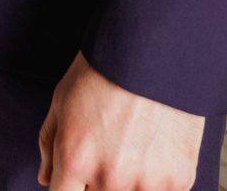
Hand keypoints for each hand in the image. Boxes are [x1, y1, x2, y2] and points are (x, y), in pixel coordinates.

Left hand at [37, 55, 203, 190]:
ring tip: (132, 145)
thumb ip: (50, 145)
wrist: (157, 50)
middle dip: (96, 182)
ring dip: (128, 182)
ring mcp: (147, 183)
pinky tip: (154, 147)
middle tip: (107, 150)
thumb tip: (47, 178)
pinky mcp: (179, 179)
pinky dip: (156, 178)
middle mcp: (110, 179)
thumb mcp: (62, 100)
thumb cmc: (105, 70)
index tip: (76, 178)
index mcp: (75, 160)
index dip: (68, 186)